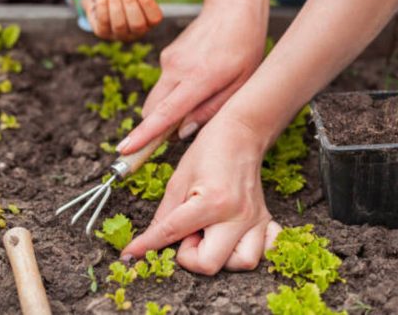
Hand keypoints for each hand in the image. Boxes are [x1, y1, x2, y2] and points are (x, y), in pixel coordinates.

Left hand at [82, 0, 174, 40]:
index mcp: (149, 20)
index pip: (154, 19)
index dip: (148, 5)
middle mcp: (136, 31)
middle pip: (137, 25)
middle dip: (131, 6)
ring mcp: (119, 34)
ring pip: (120, 25)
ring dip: (116, 5)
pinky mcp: (103, 32)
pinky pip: (103, 23)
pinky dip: (102, 7)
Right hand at [117, 3, 267, 153]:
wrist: (233, 7)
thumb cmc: (245, 48)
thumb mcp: (240, 84)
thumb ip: (211, 110)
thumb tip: (182, 132)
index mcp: (198, 79)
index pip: (165, 114)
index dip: (144, 135)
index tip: (125, 149)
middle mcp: (177, 69)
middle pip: (152, 110)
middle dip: (156, 127)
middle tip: (178, 133)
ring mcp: (169, 60)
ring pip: (157, 98)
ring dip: (169, 108)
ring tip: (204, 95)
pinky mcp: (167, 55)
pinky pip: (165, 83)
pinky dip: (175, 91)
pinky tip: (201, 77)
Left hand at [121, 115, 280, 274]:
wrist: (241, 132)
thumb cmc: (208, 150)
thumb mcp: (179, 179)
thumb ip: (164, 214)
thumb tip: (148, 241)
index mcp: (212, 202)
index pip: (172, 234)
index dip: (147, 246)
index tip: (131, 254)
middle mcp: (237, 215)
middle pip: (210, 264)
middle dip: (191, 255)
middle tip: (186, 233)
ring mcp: (255, 219)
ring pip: (242, 263)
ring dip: (220, 257)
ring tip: (208, 234)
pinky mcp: (265, 219)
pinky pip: (266, 250)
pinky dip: (248, 251)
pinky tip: (233, 238)